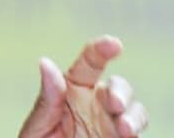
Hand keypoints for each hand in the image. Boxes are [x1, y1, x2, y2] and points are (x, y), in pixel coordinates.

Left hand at [17, 35, 147, 137]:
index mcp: (72, 91)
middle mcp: (96, 105)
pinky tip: (128, 137)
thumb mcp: (36, 129)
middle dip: (121, 90)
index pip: (89, 63)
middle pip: (119, 86)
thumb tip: (47, 62)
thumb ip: (46, 100)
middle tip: (113, 103)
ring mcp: (112, 126)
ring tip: (123, 128)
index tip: (114, 44)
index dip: (102, 49)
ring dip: (134, 115)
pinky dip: (137, 132)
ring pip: (135, 111)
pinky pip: (137, 134)